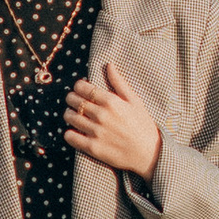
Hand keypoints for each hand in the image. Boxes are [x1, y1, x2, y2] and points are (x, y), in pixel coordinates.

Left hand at [64, 55, 161, 180]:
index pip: (82, 87)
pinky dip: (69, 133)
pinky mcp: (92, 147)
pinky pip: (70, 136)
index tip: (80, 90)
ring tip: (75, 116)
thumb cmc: (143, 125)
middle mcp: (101, 115)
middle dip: (72, 99)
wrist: (149, 154)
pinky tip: (75, 132)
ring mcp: (96, 131)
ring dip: (69, 114)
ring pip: (70, 117)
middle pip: (73, 101)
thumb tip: (109, 64)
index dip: (78, 87)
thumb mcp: (135, 101)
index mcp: (111, 101)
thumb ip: (119, 82)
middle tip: (75, 102)